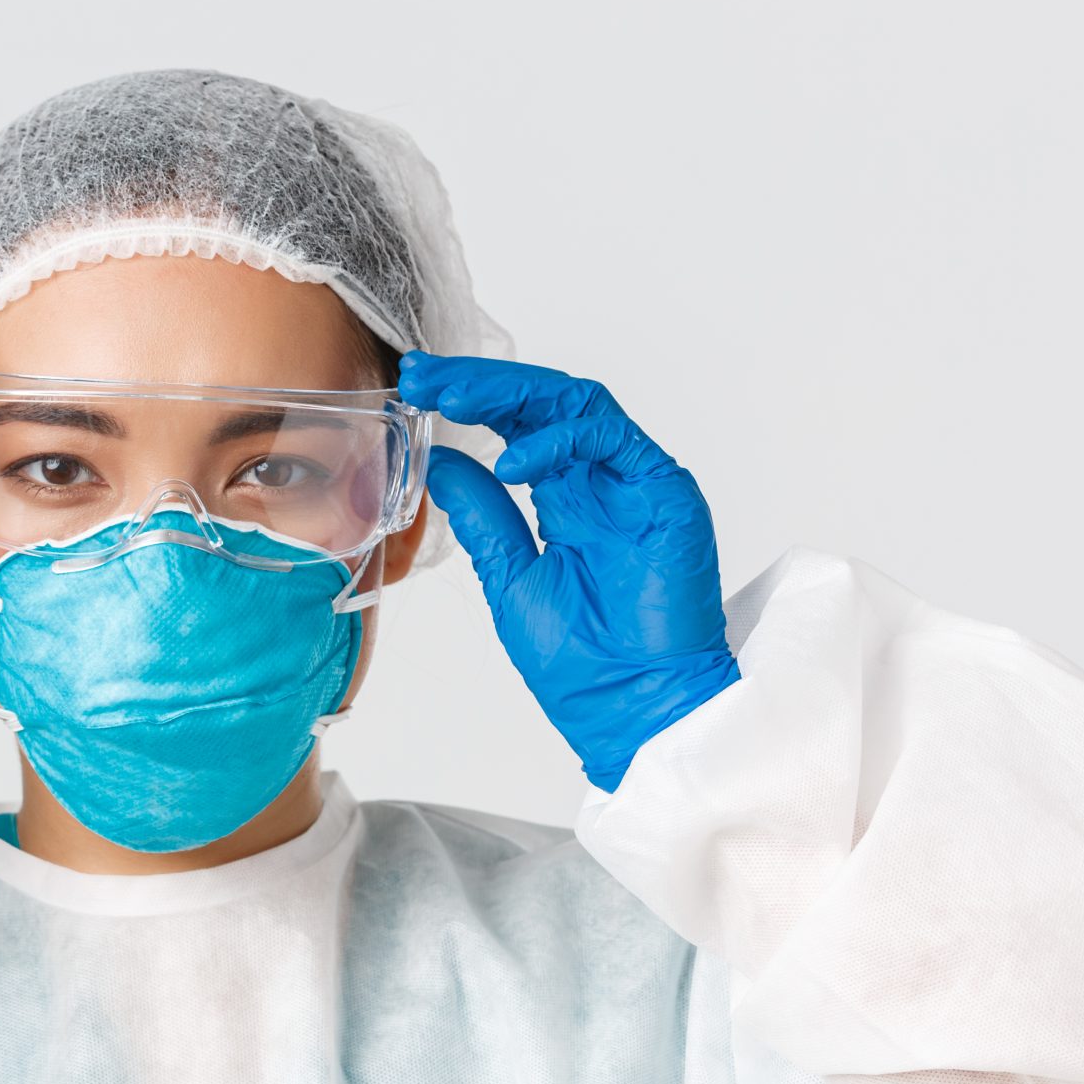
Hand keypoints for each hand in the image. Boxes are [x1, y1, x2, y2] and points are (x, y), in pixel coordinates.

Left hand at [399, 353, 738, 791]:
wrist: (632, 709)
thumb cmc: (582, 661)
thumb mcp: (511, 576)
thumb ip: (484, 516)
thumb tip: (443, 462)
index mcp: (566, 500)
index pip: (517, 427)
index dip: (468, 400)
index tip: (416, 385)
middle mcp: (601, 483)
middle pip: (543, 404)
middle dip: (480, 383)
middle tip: (424, 374)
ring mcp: (636, 484)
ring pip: (577, 405)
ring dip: (513, 393)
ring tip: (454, 396)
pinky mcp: (667, 494)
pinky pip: (613, 440)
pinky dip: (560, 440)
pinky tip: (512, 462)